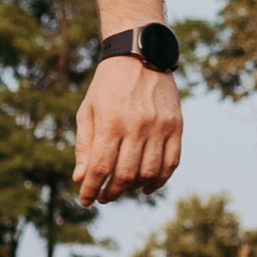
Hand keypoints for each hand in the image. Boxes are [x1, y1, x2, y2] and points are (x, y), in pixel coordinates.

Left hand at [72, 58, 181, 204]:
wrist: (140, 55)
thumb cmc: (107, 86)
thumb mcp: (88, 111)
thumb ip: (84, 146)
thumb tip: (80, 178)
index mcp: (111, 122)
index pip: (100, 168)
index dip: (91, 189)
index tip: (84, 200)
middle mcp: (137, 126)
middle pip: (125, 175)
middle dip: (110, 193)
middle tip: (102, 197)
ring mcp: (160, 127)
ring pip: (149, 173)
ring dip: (133, 189)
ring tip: (121, 190)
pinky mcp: (176, 126)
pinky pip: (171, 163)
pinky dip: (159, 180)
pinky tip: (146, 187)